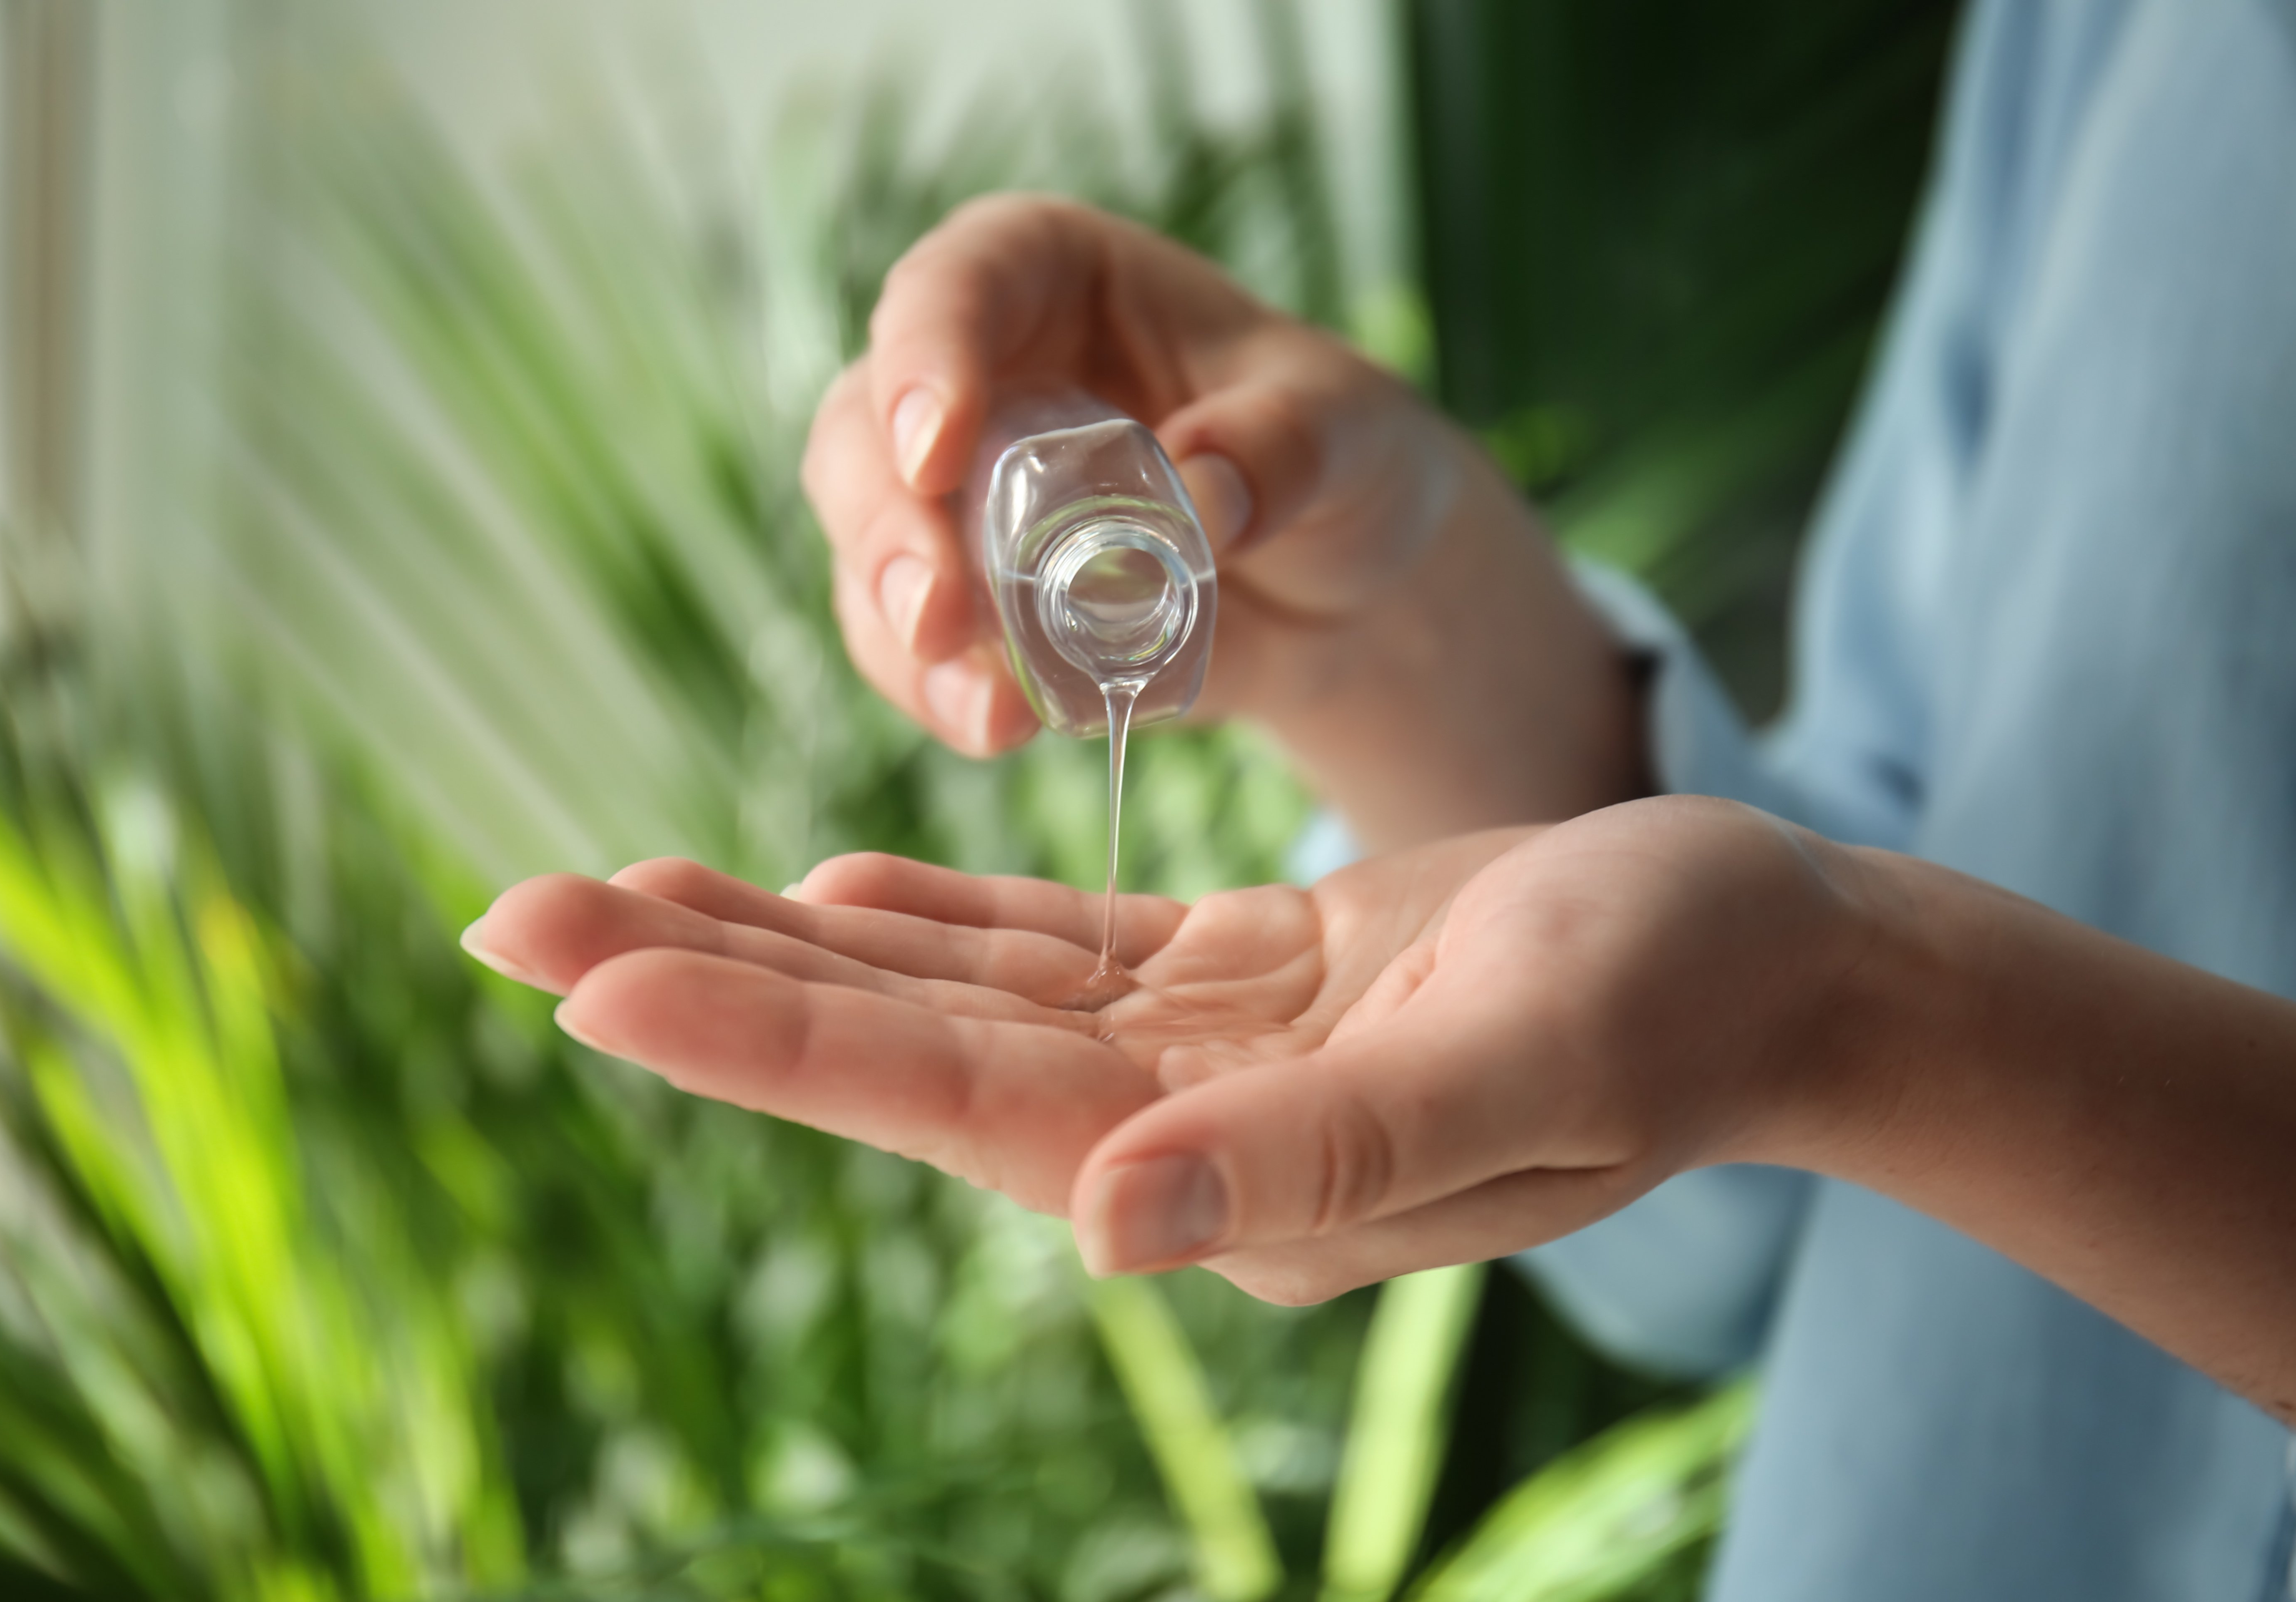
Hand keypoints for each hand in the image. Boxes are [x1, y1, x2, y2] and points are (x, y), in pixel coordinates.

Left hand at [460, 796, 1869, 1302]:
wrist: (1782, 958)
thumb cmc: (1683, 997)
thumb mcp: (1524, 1058)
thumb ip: (1316, 1154)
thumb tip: (1106, 1227)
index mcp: (1234, 1172)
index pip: (948, 1102)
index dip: (765, 1035)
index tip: (589, 975)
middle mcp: (1188, 1132)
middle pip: (904, 1049)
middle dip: (708, 978)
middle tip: (512, 914)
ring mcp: (1207, 1059)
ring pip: (951, 992)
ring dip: (786, 941)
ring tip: (617, 887)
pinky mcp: (1246, 981)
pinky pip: (1051, 951)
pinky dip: (935, 918)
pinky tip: (828, 886)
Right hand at [804, 195, 1645, 846]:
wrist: (1340, 581)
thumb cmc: (1337, 455)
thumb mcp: (1347, 430)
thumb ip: (1285, 445)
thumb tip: (1202, 487)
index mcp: (1051, 276)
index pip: (957, 285)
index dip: (924, 359)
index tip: (935, 452)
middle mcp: (977, 372)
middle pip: (867, 426)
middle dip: (887, 526)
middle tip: (936, 614)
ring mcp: (957, 491)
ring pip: (869, 541)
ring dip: (900, 628)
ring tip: (983, 709)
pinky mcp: (967, 595)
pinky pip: (909, 642)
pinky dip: (938, 689)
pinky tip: (997, 727)